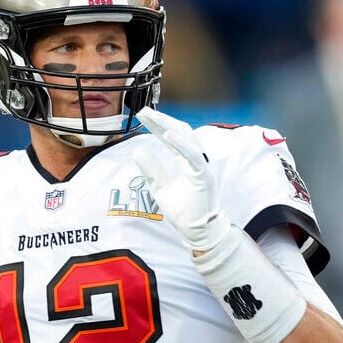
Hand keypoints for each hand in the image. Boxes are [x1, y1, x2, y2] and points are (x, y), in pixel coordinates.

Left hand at [132, 107, 230, 251]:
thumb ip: (151, 170)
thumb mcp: (160, 187)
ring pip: (187, 138)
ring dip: (168, 125)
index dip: (157, 126)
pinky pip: (193, 155)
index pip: (172, 138)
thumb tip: (138, 150)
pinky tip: (166, 134)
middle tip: (143, 111)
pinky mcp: (204, 176)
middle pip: (180, 132)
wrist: (197, 232)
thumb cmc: (183, 211)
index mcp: (188, 162)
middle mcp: (196, 161)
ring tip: (151, 117)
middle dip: (162, 120)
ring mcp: (202, 166)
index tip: (142, 117)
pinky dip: (180, 144)